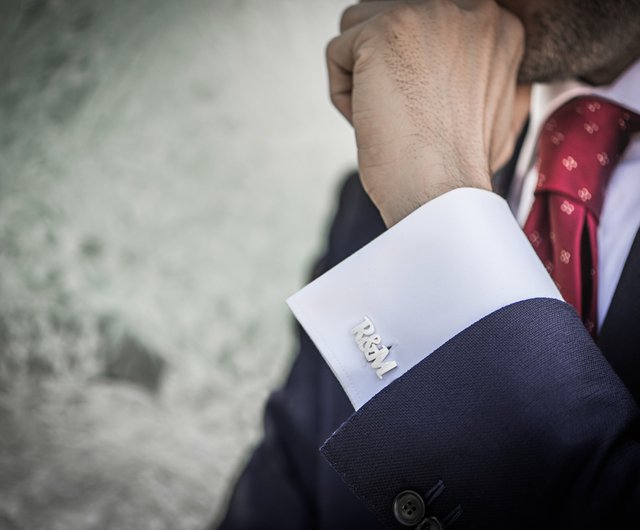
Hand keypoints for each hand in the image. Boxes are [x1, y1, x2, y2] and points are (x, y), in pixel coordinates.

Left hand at [327, 0, 526, 225]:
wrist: (445, 193)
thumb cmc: (461, 166)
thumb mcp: (493, 105)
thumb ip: (475, 69)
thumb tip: (448, 62)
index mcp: (496, 24)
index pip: (425, 22)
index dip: (410, 67)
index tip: (419, 105)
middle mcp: (468, 6)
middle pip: (391, 17)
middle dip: (383, 65)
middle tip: (405, 114)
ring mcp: (428, 12)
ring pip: (359, 28)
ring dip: (361, 77)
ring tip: (390, 118)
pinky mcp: (386, 29)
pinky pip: (337, 53)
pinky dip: (343, 95)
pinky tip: (372, 122)